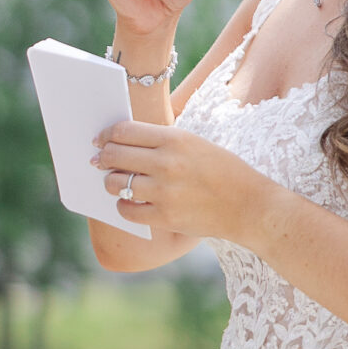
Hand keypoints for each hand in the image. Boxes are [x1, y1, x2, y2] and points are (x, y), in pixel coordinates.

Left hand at [93, 119, 276, 246]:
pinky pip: (127, 210)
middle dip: (102, 157)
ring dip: (109, 183)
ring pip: (115, 184)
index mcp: (175, 139)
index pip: (124, 131)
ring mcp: (164, 192)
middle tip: (98, 160)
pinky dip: (122, 206)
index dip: (106, 135)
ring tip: (112, 182)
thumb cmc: (223, 171)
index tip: (100, 139)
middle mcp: (166, 163)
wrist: (249, 205)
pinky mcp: (164, 217)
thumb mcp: (196, 144)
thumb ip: (162, 142)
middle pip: (115, 155)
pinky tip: (128, 203)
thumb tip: (124, 143)